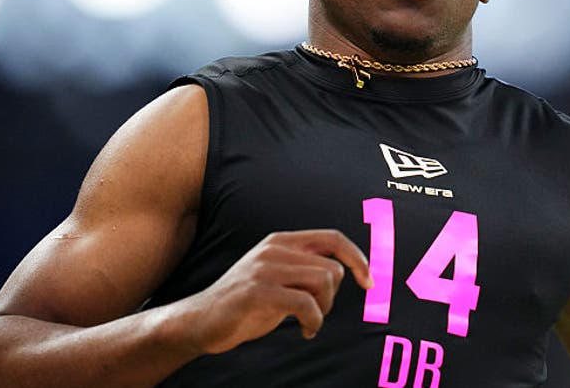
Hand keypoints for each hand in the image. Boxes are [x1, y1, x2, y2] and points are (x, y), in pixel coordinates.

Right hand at [181, 230, 371, 353]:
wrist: (201, 321)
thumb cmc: (246, 304)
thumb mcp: (278, 278)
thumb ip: (305, 269)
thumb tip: (348, 271)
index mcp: (281, 241)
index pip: (333, 238)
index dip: (357, 258)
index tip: (369, 282)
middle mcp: (274, 248)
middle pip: (332, 267)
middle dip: (333, 297)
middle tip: (317, 313)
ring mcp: (265, 268)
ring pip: (323, 282)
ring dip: (324, 309)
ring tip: (310, 322)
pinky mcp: (258, 291)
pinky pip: (306, 304)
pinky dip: (314, 321)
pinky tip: (306, 331)